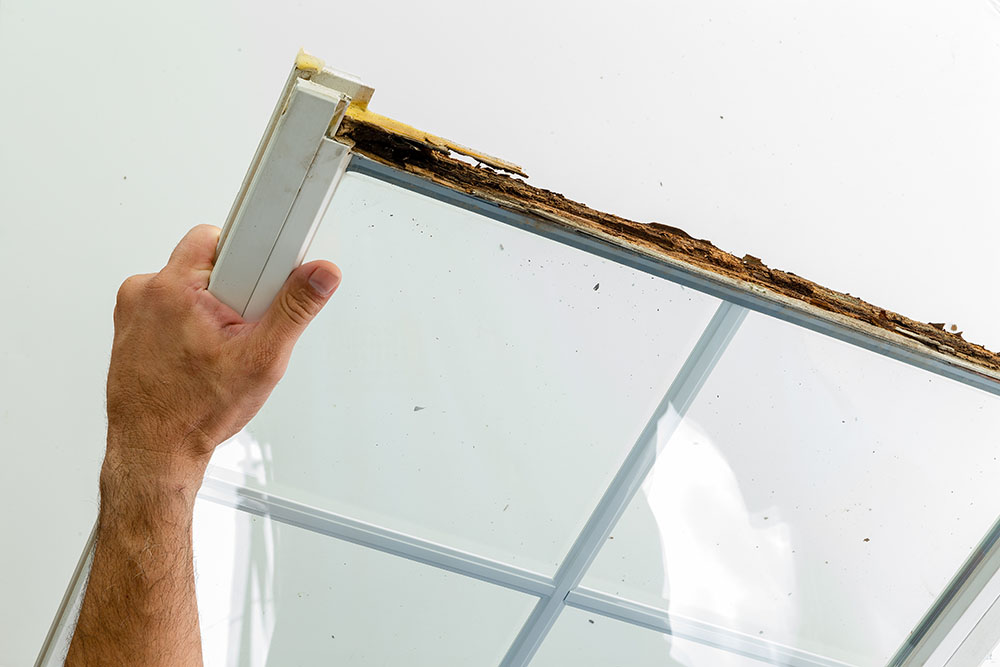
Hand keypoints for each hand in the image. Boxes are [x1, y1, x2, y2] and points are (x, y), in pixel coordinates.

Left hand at [104, 224, 340, 485]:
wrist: (155, 449)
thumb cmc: (194, 412)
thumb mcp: (262, 359)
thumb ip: (295, 309)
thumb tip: (320, 276)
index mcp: (175, 288)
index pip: (221, 238)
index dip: (251, 260)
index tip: (262, 284)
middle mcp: (147, 290)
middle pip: (210, 263)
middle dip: (236, 291)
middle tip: (240, 330)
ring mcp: (134, 308)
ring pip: (191, 286)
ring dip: (212, 309)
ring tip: (218, 349)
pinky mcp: (130, 324)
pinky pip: (172, 306)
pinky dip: (189, 324)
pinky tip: (198, 354)